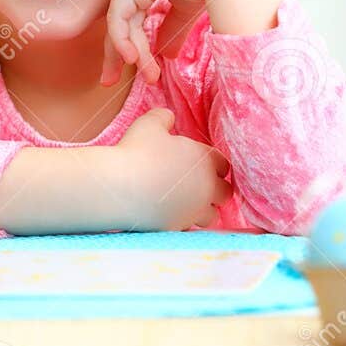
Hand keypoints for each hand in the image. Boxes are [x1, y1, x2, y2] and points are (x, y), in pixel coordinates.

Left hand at [99, 0, 282, 85]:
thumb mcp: (187, 11)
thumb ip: (172, 29)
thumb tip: (166, 54)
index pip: (127, 16)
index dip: (127, 44)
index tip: (134, 70)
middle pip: (117, 20)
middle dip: (115, 53)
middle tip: (110, 80)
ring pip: (119, 22)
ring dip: (130, 53)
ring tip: (150, 76)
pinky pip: (118, 17)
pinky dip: (122, 40)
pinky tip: (133, 59)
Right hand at [111, 107, 232, 229]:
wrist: (120, 187)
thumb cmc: (137, 151)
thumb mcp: (149, 125)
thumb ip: (163, 118)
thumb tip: (168, 117)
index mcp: (205, 160)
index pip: (224, 164)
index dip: (214, 164)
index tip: (200, 163)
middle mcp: (207, 188)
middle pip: (224, 193)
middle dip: (214, 189)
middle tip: (197, 184)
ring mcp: (194, 211)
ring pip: (211, 216)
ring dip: (201, 209)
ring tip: (184, 203)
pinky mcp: (179, 228)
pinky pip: (188, 227)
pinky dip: (182, 222)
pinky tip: (167, 213)